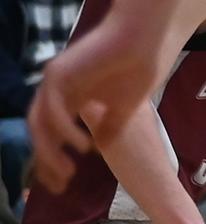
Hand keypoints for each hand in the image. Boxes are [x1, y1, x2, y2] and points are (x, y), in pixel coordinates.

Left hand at [23, 16, 166, 194]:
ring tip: (69, 172)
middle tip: (61, 186)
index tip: (64, 185)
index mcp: (73, 96)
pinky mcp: (59, 73)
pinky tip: (82, 145)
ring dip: (51, 152)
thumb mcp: (125, 108)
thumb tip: (99, 148)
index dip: (55, 160)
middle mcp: (58, 89)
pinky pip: (52, 110)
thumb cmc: (141, 65)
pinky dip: (65, 131)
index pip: (53, 134)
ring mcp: (55, 80)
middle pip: (41, 132)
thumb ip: (109, 125)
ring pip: (39, 124)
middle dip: (47, 162)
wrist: (148, 37)